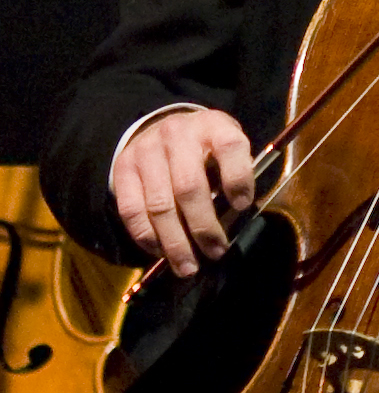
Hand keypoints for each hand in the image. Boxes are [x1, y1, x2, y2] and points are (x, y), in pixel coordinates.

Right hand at [113, 108, 255, 276]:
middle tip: (216, 252)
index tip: (242, 206)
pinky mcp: (122, 168)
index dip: (238, 178)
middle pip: (189, 187)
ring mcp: (146, 151)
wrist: (160, 128)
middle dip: (204, 227)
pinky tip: (161, 253)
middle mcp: (177, 134)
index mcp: (213, 126)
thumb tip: (233, 221)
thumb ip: (232, 177)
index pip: (230, 146)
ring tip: (188, 267)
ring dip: (175, 243)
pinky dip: (147, 238)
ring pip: (159, 205)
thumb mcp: (225, 150)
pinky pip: (132, 211)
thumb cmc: (205, 148)